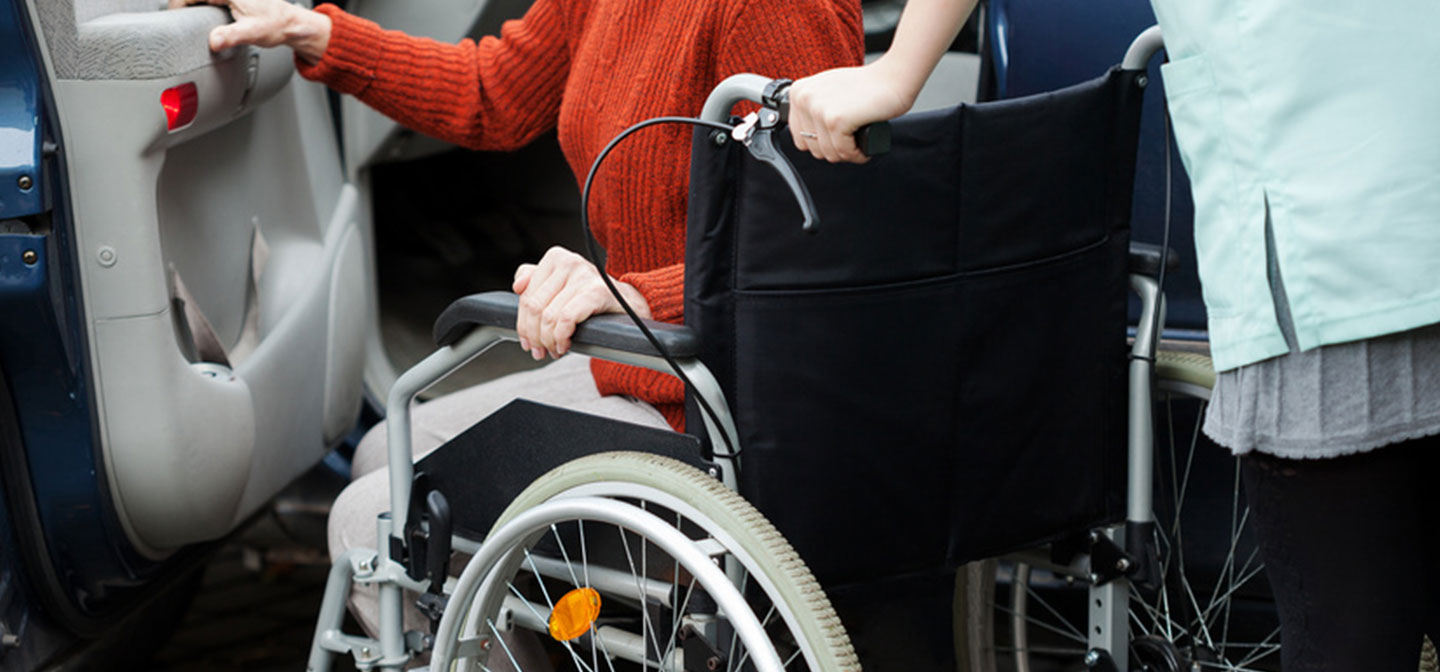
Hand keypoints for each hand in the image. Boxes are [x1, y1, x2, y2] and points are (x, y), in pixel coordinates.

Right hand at [168, 0, 330, 61]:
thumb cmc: (275, 25)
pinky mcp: (230, 0)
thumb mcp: (252, 33)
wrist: (290, 24)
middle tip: (173, 21)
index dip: (177, 5)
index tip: (170, 18)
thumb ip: (231, 37)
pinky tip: (196, 15)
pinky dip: (198, 5)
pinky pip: (207, 0)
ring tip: (182, 19)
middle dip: (181, 5)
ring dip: (189, 5)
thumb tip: (214, 42)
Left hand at [512, 247, 651, 359]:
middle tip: (540, 351)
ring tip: (555, 349)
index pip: (526, 296)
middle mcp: (569, 261)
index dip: (523, 324)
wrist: (631, 304)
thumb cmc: (593, 299)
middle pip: (534, 307)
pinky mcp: (596, 291)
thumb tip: (518, 286)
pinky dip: (561, 337)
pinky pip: (566, 319)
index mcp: (556, 257)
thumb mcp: (561, 287)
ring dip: (548, 341)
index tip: (527, 342)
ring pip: (548, 316)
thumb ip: (536, 281)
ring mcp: (583, 275)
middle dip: (534, 336)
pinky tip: (565, 344)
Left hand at [787, 61, 916, 163]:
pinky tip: (864, 146)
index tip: (837, 139)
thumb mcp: (828, 91)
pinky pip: (843, 152)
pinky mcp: (835, 120)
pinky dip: (857, 154)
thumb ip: (813, 108)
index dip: (821, 143)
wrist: (893, 78)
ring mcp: (818, 109)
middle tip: (851, 140)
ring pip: (828, 153)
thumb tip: (808, 136)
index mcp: (799, 91)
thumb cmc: (866, 86)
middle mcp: (804, 99)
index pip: (799, 137)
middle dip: (835, 149)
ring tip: (859, 142)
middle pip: (813, 148)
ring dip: (847, 153)